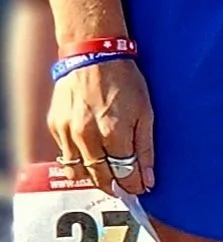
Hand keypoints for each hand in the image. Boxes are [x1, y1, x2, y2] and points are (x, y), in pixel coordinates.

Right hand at [48, 56, 155, 200]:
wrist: (92, 54)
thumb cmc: (123, 80)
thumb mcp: (145, 112)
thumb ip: (145, 149)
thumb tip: (148, 180)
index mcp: (113, 132)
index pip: (125, 175)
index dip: (135, 186)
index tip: (140, 187)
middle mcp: (87, 136)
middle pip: (101, 179)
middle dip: (116, 187)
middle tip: (125, 186)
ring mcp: (67, 132)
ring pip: (79, 173)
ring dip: (95, 177)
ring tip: (108, 173)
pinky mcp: (55, 126)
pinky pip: (66, 156)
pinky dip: (79, 160)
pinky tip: (92, 151)